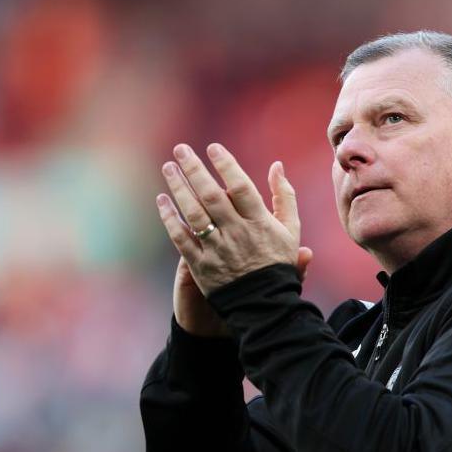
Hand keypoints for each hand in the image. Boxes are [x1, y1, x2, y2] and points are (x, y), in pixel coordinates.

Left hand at [156, 143, 312, 335]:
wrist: (265, 304)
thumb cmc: (277, 262)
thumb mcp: (290, 229)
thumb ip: (284, 196)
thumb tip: (277, 165)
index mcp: (260, 223)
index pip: (241, 187)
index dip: (226, 165)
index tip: (212, 147)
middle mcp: (237, 234)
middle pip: (212, 196)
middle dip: (195, 170)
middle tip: (181, 149)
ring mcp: (218, 250)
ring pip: (194, 214)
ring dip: (179, 189)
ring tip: (168, 167)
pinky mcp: (201, 266)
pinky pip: (181, 239)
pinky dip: (170, 219)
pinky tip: (161, 200)